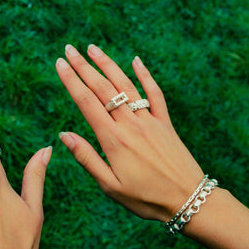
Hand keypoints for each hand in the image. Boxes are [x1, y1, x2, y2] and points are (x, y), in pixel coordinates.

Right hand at [56, 44, 203, 221]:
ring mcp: (150, 121)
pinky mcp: (166, 123)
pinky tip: (136, 60)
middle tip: (69, 49)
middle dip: (83, 66)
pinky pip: (155, 93)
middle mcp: (130, 124)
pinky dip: (145, 75)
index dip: (71, 81)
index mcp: (113, 140)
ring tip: (93, 48)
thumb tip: (64, 135)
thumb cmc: (145, 198)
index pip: (86, 102)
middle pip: (103, 88)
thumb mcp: (110, 186)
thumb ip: (87, 158)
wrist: (188, 199)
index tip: (59, 64)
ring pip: (126, 85)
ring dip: (108, 64)